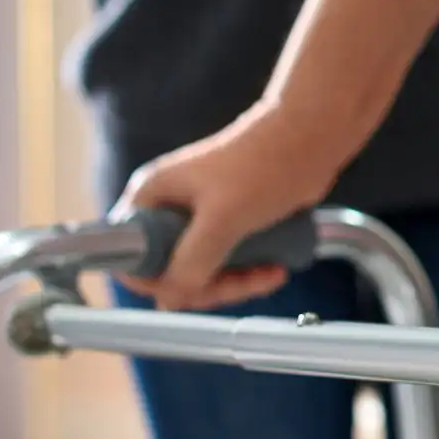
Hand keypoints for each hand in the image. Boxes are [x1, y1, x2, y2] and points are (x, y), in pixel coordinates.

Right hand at [115, 107, 343, 311]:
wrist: (310, 139)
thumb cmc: (263, 168)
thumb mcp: (223, 219)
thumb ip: (192, 260)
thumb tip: (169, 299)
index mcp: (151, 198)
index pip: (129, 256)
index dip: (154, 281)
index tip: (191, 288)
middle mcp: (167, 209)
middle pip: (168, 271)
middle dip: (207, 286)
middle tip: (241, 283)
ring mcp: (197, 218)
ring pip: (201, 272)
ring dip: (235, 284)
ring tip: (271, 272)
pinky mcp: (226, 224)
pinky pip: (225, 263)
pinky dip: (247, 274)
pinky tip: (275, 269)